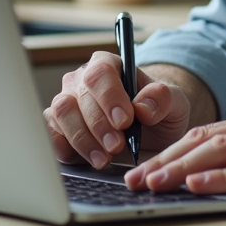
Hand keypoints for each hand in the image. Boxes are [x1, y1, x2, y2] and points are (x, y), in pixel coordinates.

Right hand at [43, 52, 191, 168]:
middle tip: (117, 146)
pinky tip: (85, 159)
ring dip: (82, 140)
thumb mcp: (173, 103)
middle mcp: (82, 81)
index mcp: (108, 65)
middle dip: (98, 126)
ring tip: (104, 159)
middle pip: (78, 97)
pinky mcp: (58, 127)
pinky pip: (51, 134)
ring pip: (61, 115)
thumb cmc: (158, 111)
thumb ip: (162, 99)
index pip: (100, 74)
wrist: (151, 131)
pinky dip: (65, 148)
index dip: (110, 97)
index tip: (125, 120)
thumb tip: (142, 107)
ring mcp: (67, 102)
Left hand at [123, 107, 225, 196]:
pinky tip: (195, 183)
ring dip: (180, 168)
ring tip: (152, 183)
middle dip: (164, 159)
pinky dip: (218, 176)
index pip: (207, 133)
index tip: (145, 166)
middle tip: (133, 178)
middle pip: (203, 139)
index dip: (172, 149)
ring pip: (218, 152)